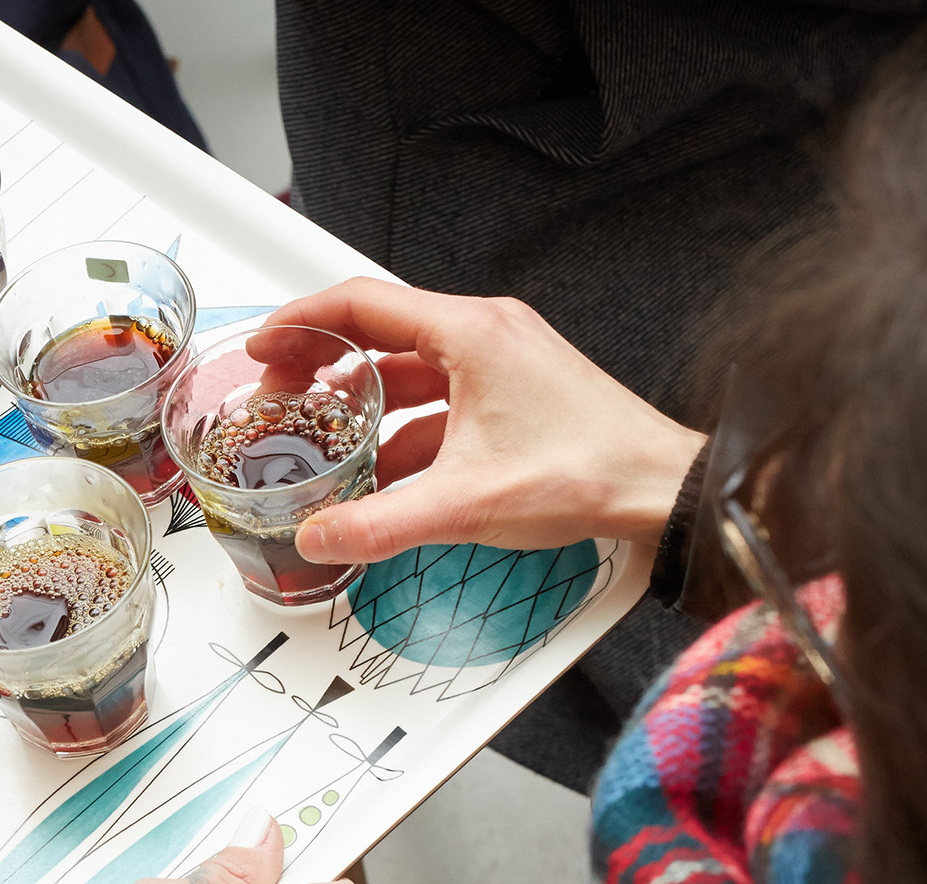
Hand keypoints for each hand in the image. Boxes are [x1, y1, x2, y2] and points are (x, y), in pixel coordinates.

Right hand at [251, 280, 706, 566]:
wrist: (663, 488)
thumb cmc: (591, 472)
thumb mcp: (466, 505)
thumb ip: (380, 525)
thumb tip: (320, 537)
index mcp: (471, 333)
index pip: (361, 303)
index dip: (300, 323)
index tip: (263, 346)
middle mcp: (486, 333)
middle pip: (379, 328)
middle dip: (321, 359)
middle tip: (277, 388)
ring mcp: (503, 360)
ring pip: (409, 365)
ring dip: (360, 394)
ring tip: (319, 428)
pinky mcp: (515, 390)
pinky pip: (440, 395)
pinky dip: (402, 421)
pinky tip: (381, 465)